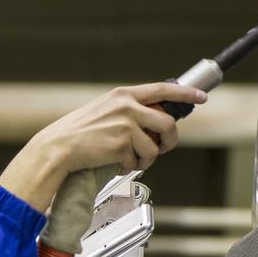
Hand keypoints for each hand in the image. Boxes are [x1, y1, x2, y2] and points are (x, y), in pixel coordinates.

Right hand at [0, 82, 206, 211]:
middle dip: (169, 139)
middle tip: (162, 148)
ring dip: (146, 159)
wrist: (57, 148)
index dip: (185, 93)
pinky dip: (128, 167)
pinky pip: (138, 162)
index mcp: (122, 95)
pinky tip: (114, 164)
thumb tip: (151, 125)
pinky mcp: (121, 145)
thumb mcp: (103, 111)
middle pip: (167, 122)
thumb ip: (127, 112)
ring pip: (155, 146)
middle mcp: (127, 107)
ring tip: (129, 161)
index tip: (200, 97)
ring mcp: (126, 125)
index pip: (162, 89)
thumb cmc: (76, 134)